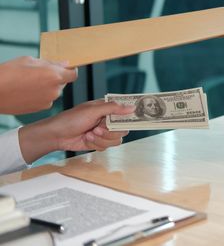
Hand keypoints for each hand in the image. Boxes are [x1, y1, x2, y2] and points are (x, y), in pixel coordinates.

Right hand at [0, 56, 77, 114]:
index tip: (66, 67)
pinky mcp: (40, 108)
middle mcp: (54, 90)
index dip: (70, 69)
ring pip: (54, 91)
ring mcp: (48, 101)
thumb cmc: (8, 73)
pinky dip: (42, 94)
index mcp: (54, 76)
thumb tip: (64, 64)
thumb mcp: (29, 60)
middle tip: (42, 72)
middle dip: (57, 76)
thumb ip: (50, 63)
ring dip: (49, 86)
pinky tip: (28, 90)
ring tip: (31, 81)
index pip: (74, 74)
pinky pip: (47, 99)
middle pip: (63, 82)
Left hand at [18, 100, 133, 163]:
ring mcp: (103, 132)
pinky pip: (107, 147)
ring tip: (90, 134)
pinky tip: (87, 139)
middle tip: (98, 128)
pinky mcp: (99, 143)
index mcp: (107, 109)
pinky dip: (96, 144)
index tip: (136, 119)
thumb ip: (113, 108)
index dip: (130, 116)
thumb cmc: (72, 119)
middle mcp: (107, 120)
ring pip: (116, 140)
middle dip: (110, 132)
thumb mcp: (93, 110)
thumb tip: (132, 107)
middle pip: (123, 129)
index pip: (125, 112)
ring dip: (102, 139)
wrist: (56, 135)